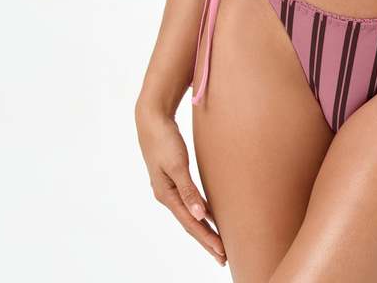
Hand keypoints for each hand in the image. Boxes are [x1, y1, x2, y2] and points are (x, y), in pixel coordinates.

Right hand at [135, 102, 225, 266]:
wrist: (152, 119)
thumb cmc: (165, 140)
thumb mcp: (177, 164)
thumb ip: (188, 190)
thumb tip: (199, 214)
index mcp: (167, 195)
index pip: (191, 223)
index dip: (207, 238)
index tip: (222, 252)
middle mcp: (168, 195)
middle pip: (190, 224)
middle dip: (207, 240)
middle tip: (224, 257)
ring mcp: (170, 188)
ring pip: (190, 214)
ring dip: (204, 228)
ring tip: (219, 242)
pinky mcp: (174, 178)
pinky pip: (190, 201)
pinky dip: (200, 212)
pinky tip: (209, 216)